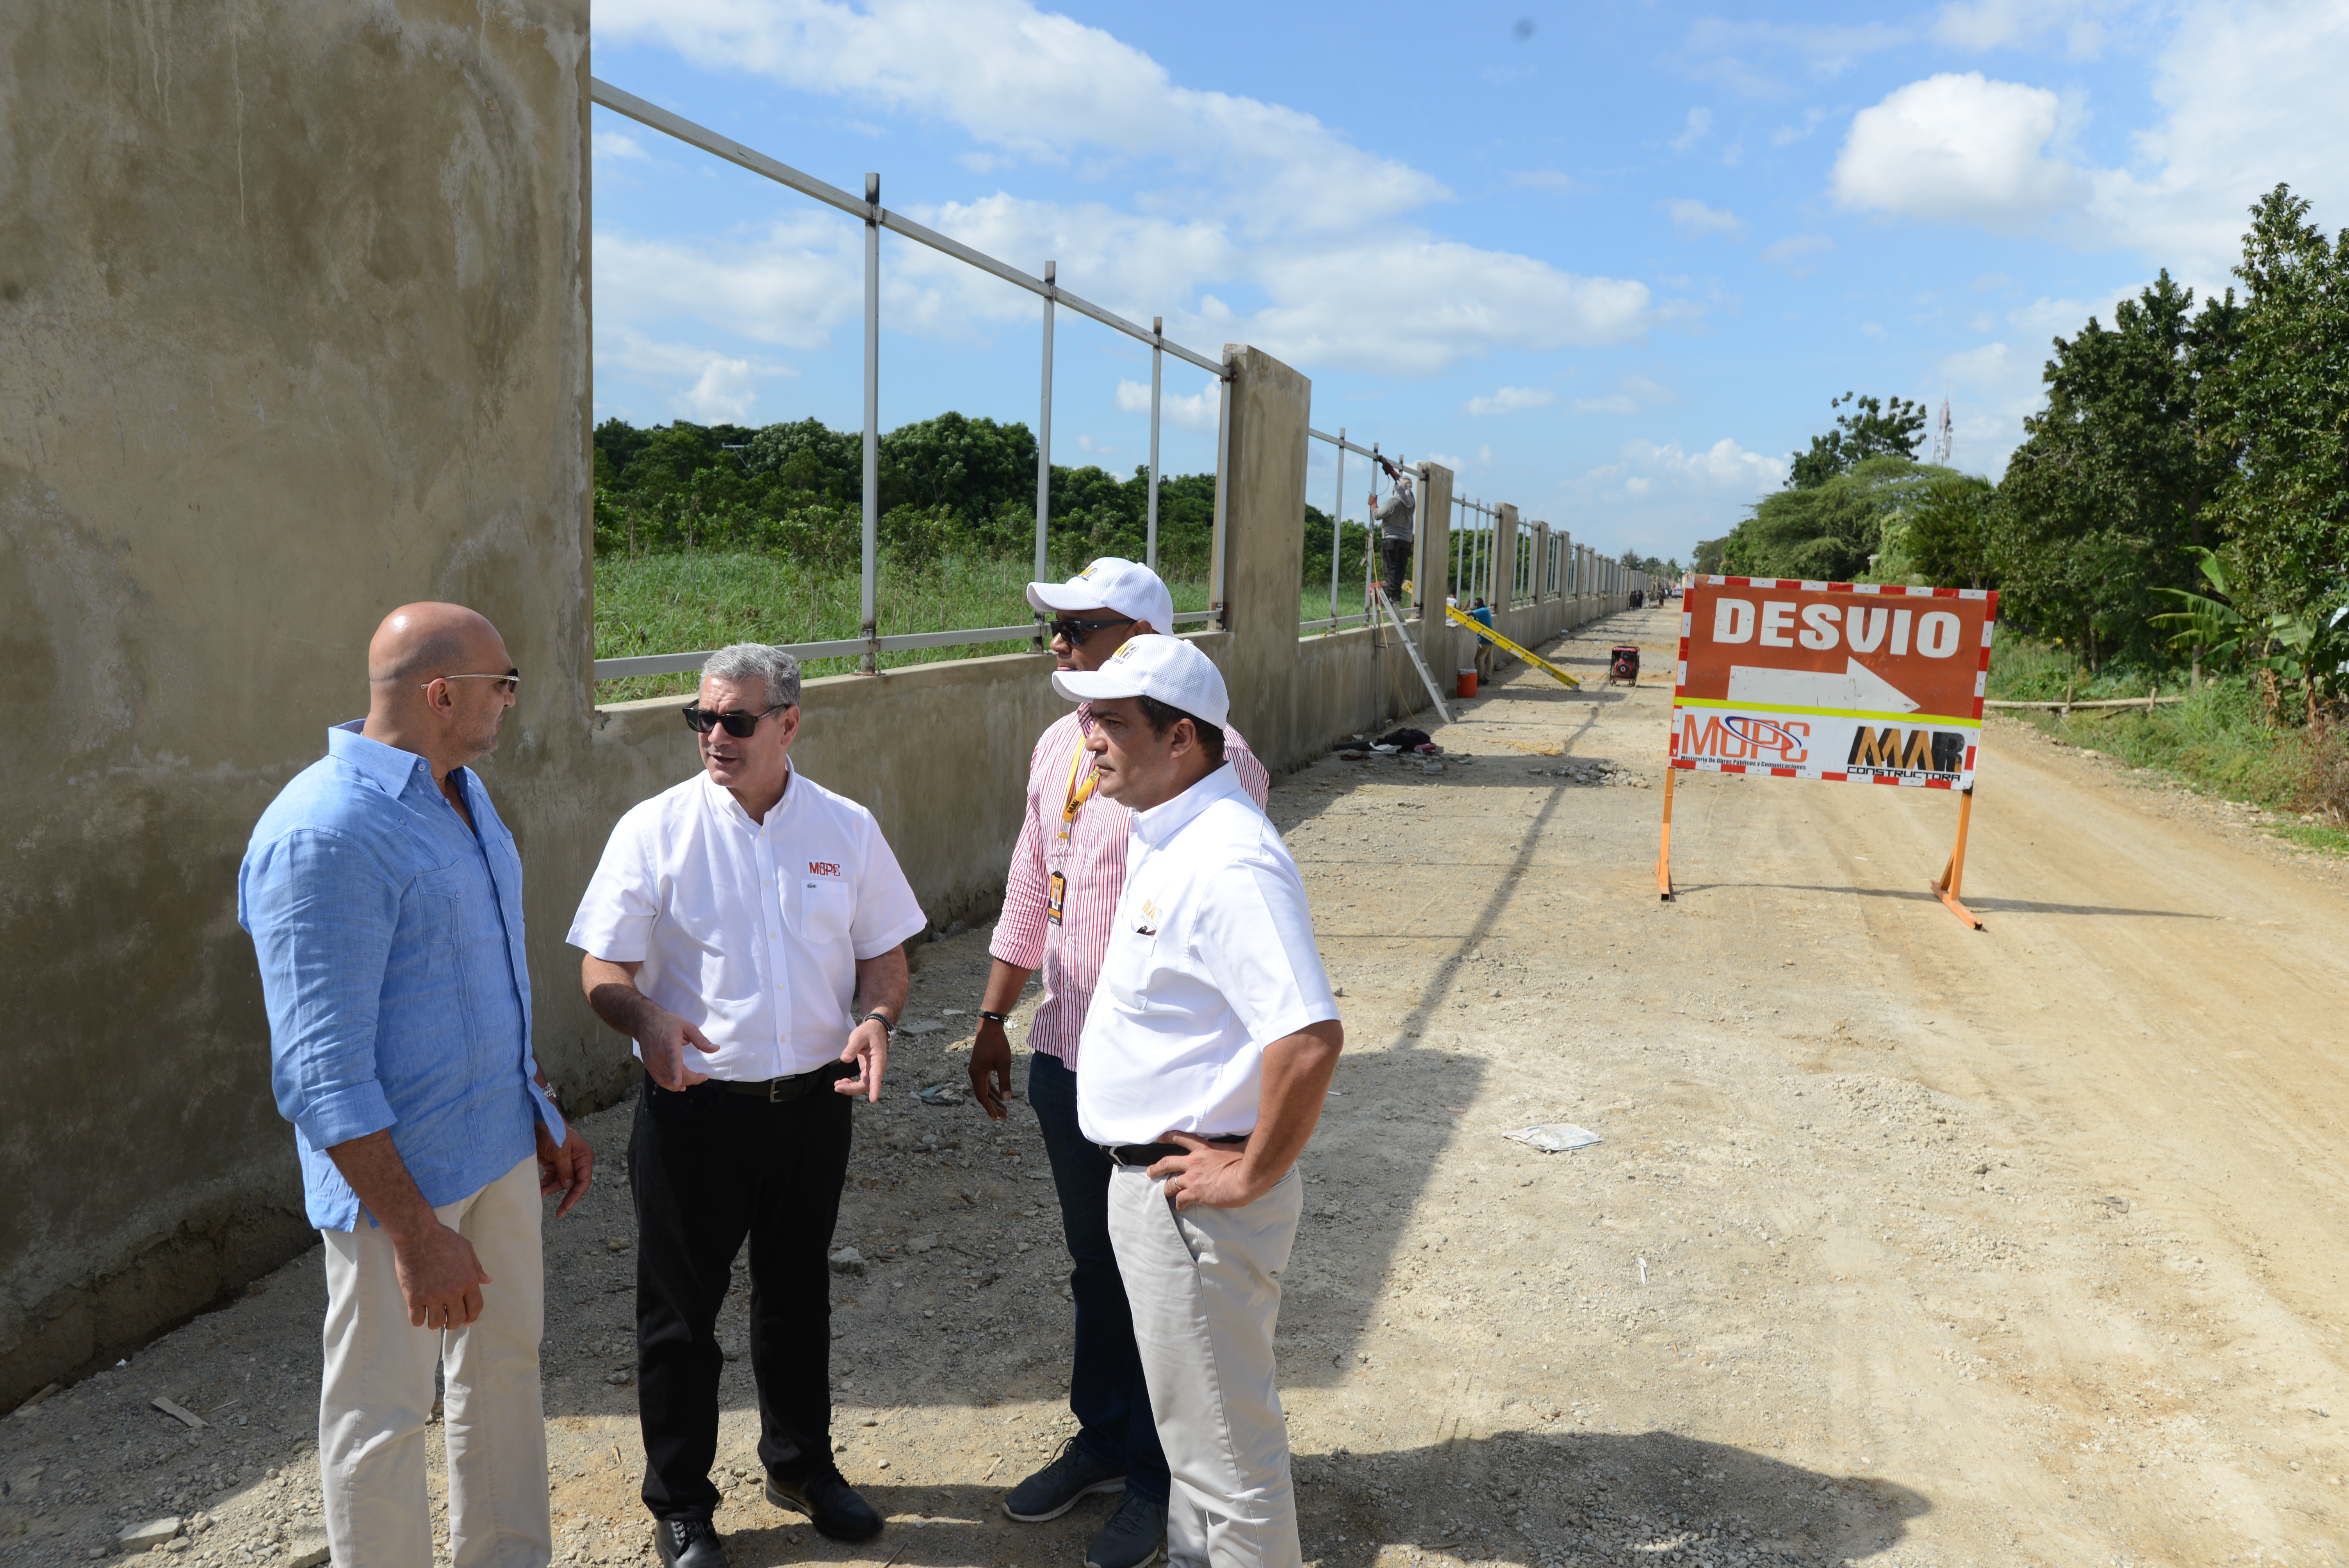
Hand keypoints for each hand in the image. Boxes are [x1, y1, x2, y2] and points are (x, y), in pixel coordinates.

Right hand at [389, 1221, 492, 1328]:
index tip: (467, 1321)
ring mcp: (432, 1295)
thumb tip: (488, 1280)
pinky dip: (418, 1320)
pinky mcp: (413, 1297)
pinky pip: (417, 1319)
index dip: (472, 1317)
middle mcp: (452, 1291)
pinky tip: (419, 1314)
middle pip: (456, 1318)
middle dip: (454, 1323)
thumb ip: (477, 1268)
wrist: (417, 1234)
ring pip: (436, 1323)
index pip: (475, 1307)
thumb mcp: (466, 1250)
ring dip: (436, 1323)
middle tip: (449, 1322)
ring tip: (434, 1318)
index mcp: (468, 1280)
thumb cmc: (443, 1239)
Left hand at [536, 1121, 593, 1218]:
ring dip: (550, 1189)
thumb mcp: (560, 1151)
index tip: (566, 1207)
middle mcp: (576, 1161)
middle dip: (564, 1196)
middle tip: (559, 1213)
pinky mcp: (552, 1163)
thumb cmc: (553, 1132)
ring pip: (560, 1183)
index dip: (576, 1195)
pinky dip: (545, 1184)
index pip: (583, 1180)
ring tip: (540, 1193)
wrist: (537, 1121)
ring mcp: (564, 1163)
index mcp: (583, 1157)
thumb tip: (569, 1186)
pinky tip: (538, 1188)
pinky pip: (551, 1178)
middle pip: (572, 1184)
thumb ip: (565, 1169)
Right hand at [641, 1010, 718, 1090]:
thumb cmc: (667, 1023)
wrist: (646, 1023)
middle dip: (692, 1079)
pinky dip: (670, 1086)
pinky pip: (660, 1081)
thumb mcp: (687, 1027)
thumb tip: (715, 1049)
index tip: (678, 1082)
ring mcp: (652, 1062)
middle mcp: (659, 1054)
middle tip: (703, 1076)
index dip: (675, 1072)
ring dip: (684, 1082)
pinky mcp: (649, 1066)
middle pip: (675, 1074)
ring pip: (669, 1080)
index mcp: (669, 1043)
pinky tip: (679, 1086)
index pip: (673, 1060)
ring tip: (695, 1078)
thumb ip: (701, 1040)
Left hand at [836, 1018, 888, 1100]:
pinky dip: (851, 1084)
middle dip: (852, 1089)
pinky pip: (861, 1082)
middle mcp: (877, 1067)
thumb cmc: (868, 1032)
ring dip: (850, 1088)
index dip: (875, 1088)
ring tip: (837, 1085)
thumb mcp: (859, 1036)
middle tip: (837, 1086)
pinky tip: (843, 1081)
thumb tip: (844, 1060)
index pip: (877, 1076)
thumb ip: (852, 1048)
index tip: (873, 1100)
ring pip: (863, 1085)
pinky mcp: (867, 1070)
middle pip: (867, 1084)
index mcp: (878, 1059)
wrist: (875, 1028)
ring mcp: (872, 1069)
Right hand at [969, 1019, 1013, 1119]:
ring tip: (1004, 1109)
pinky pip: (986, 1082)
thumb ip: (1005, 1082)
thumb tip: (1007, 1099)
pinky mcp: (981, 1066)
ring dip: (994, 1099)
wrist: (990, 1027)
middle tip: (1005, 1116)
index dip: (989, 1108)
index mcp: (976, 1074)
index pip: (982, 1097)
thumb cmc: (997, 1044)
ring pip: (985, 1089)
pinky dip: (993, 1090)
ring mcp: (977, 1070)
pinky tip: (1000, 1096)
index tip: (997, 1118)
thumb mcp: (1004, 1064)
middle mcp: (974, 1074)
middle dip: (994, 1106)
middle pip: (983, 1095)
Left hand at [1146, 1131, 1264, 1209]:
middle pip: (1167, 1162)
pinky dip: (1179, 1204)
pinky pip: (1180, 1199)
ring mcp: (1193, 1178)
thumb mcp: (1241, 1145)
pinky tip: (1180, 1207)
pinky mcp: (1195, 1193)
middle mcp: (1194, 1162)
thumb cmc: (1248, 1161)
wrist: (1247, 1178)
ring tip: (1163, 1193)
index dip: (1169, 1137)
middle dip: (1156, 1167)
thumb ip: (1241, 1140)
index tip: (1161, 1138)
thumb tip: (1251, 1134)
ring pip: (1170, 1183)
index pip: (1182, 1138)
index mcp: (1204, 1149)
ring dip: (1165, 1189)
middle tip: (1150, 1171)